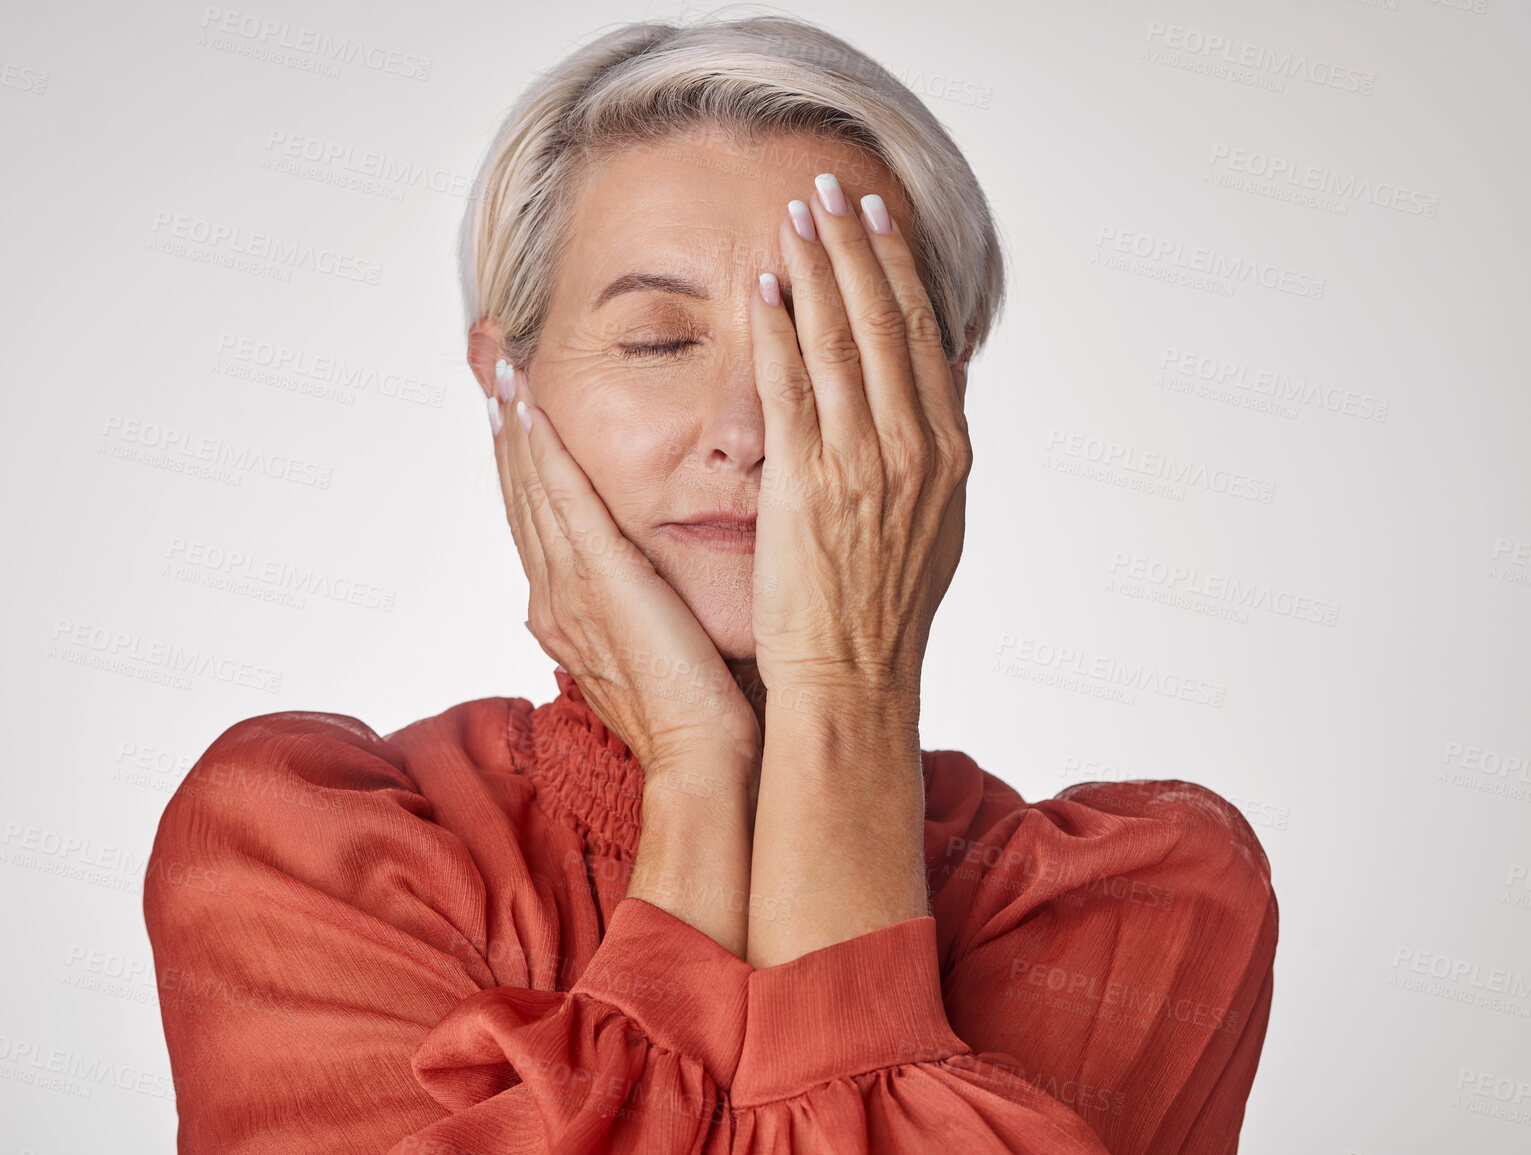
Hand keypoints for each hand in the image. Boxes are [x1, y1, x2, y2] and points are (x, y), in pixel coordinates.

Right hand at [488, 359, 761, 777]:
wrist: (702, 760)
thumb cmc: (699, 713)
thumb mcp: (661, 645)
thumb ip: (647, 606)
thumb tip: (658, 581)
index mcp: (567, 612)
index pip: (537, 519)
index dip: (521, 459)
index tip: (513, 406)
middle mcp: (554, 598)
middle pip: (519, 495)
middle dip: (504, 427)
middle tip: (489, 365)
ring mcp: (568, 591)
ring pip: (530, 491)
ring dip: (514, 425)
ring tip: (501, 370)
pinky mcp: (597, 583)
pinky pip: (561, 503)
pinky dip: (542, 454)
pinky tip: (531, 410)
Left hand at [747, 176, 972, 699]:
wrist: (854, 679)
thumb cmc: (884, 614)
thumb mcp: (937, 526)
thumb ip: (938, 452)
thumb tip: (944, 383)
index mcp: (947, 453)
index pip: (924, 337)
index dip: (900, 270)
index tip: (881, 220)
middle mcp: (914, 448)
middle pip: (888, 321)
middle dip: (859, 247)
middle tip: (833, 190)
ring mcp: (862, 463)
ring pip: (842, 341)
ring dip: (820, 269)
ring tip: (799, 216)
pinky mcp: (807, 484)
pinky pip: (791, 387)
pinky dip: (781, 331)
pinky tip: (767, 289)